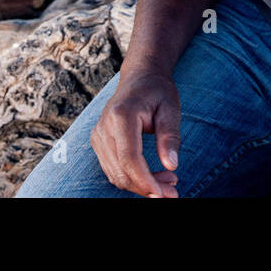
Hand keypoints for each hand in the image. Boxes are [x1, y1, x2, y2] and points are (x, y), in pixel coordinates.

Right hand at [91, 69, 181, 196]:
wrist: (139, 76)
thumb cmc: (157, 90)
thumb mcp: (171, 109)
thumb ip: (170, 137)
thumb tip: (171, 165)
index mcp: (121, 116)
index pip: (129, 158)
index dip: (145, 181)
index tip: (164, 194)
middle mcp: (104, 127)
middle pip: (121, 171)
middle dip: (146, 187)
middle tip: (173, 192)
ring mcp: (98, 135)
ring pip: (115, 175)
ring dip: (140, 185)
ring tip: (168, 183)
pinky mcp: (98, 142)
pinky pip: (113, 169)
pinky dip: (132, 178)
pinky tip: (153, 177)